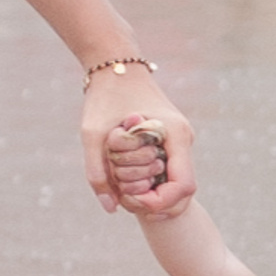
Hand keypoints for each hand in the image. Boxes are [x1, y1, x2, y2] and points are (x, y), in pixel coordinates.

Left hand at [82, 67, 194, 218]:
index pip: (183, 186)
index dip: (160, 202)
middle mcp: (184, 138)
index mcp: (174, 133)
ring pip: (177, 185)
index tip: (133, 201)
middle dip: (156, 202)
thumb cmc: (103, 96)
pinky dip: (151, 184)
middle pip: (184, 191)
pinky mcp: (171, 142)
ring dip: (153, 194)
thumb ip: (97, 173)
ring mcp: (180, 141)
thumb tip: (111, 209)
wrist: (114, 66)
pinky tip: (129, 182)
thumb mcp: (92, 134)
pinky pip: (169, 173)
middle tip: (127, 200)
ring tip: (126, 190)